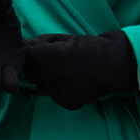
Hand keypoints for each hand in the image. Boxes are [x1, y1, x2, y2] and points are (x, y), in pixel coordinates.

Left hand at [21, 29, 138, 109]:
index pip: (26, 58)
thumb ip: (43, 41)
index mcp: (48, 57)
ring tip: (64, 73)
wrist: (114, 64)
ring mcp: (58, 91)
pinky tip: (72, 83)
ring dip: (47, 81)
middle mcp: (49, 76)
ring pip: (42, 87)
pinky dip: (59, 92)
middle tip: (52, 63)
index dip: (32, 55)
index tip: (39, 54)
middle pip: (31, 75)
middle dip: (37, 68)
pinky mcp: (67, 102)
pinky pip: (55, 97)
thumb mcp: (66, 38)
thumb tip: (25, 44)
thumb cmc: (90, 47)